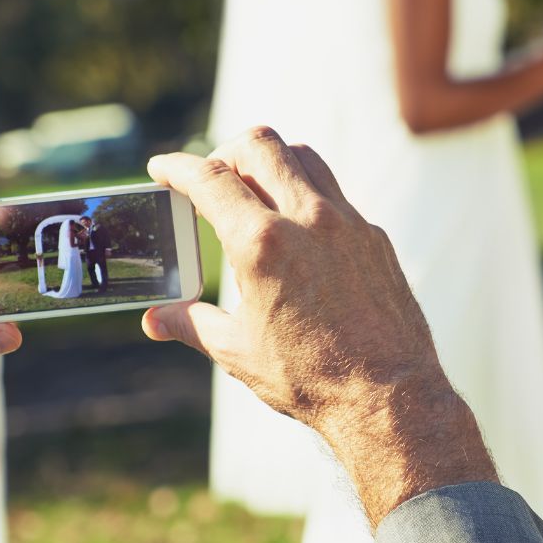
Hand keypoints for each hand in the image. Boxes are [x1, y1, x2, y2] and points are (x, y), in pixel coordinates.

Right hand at [142, 128, 495, 524]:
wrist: (387, 397)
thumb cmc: (309, 377)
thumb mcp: (236, 350)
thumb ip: (190, 323)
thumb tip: (155, 320)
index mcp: (261, 244)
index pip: (210, 179)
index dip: (177, 167)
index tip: (161, 167)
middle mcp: (307, 219)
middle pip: (259, 145)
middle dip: (224, 152)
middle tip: (209, 177)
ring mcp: (347, 222)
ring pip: (303, 157)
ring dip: (269, 162)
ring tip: (253, 193)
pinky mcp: (374, 237)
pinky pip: (334, 194)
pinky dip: (305, 196)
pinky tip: (296, 232)